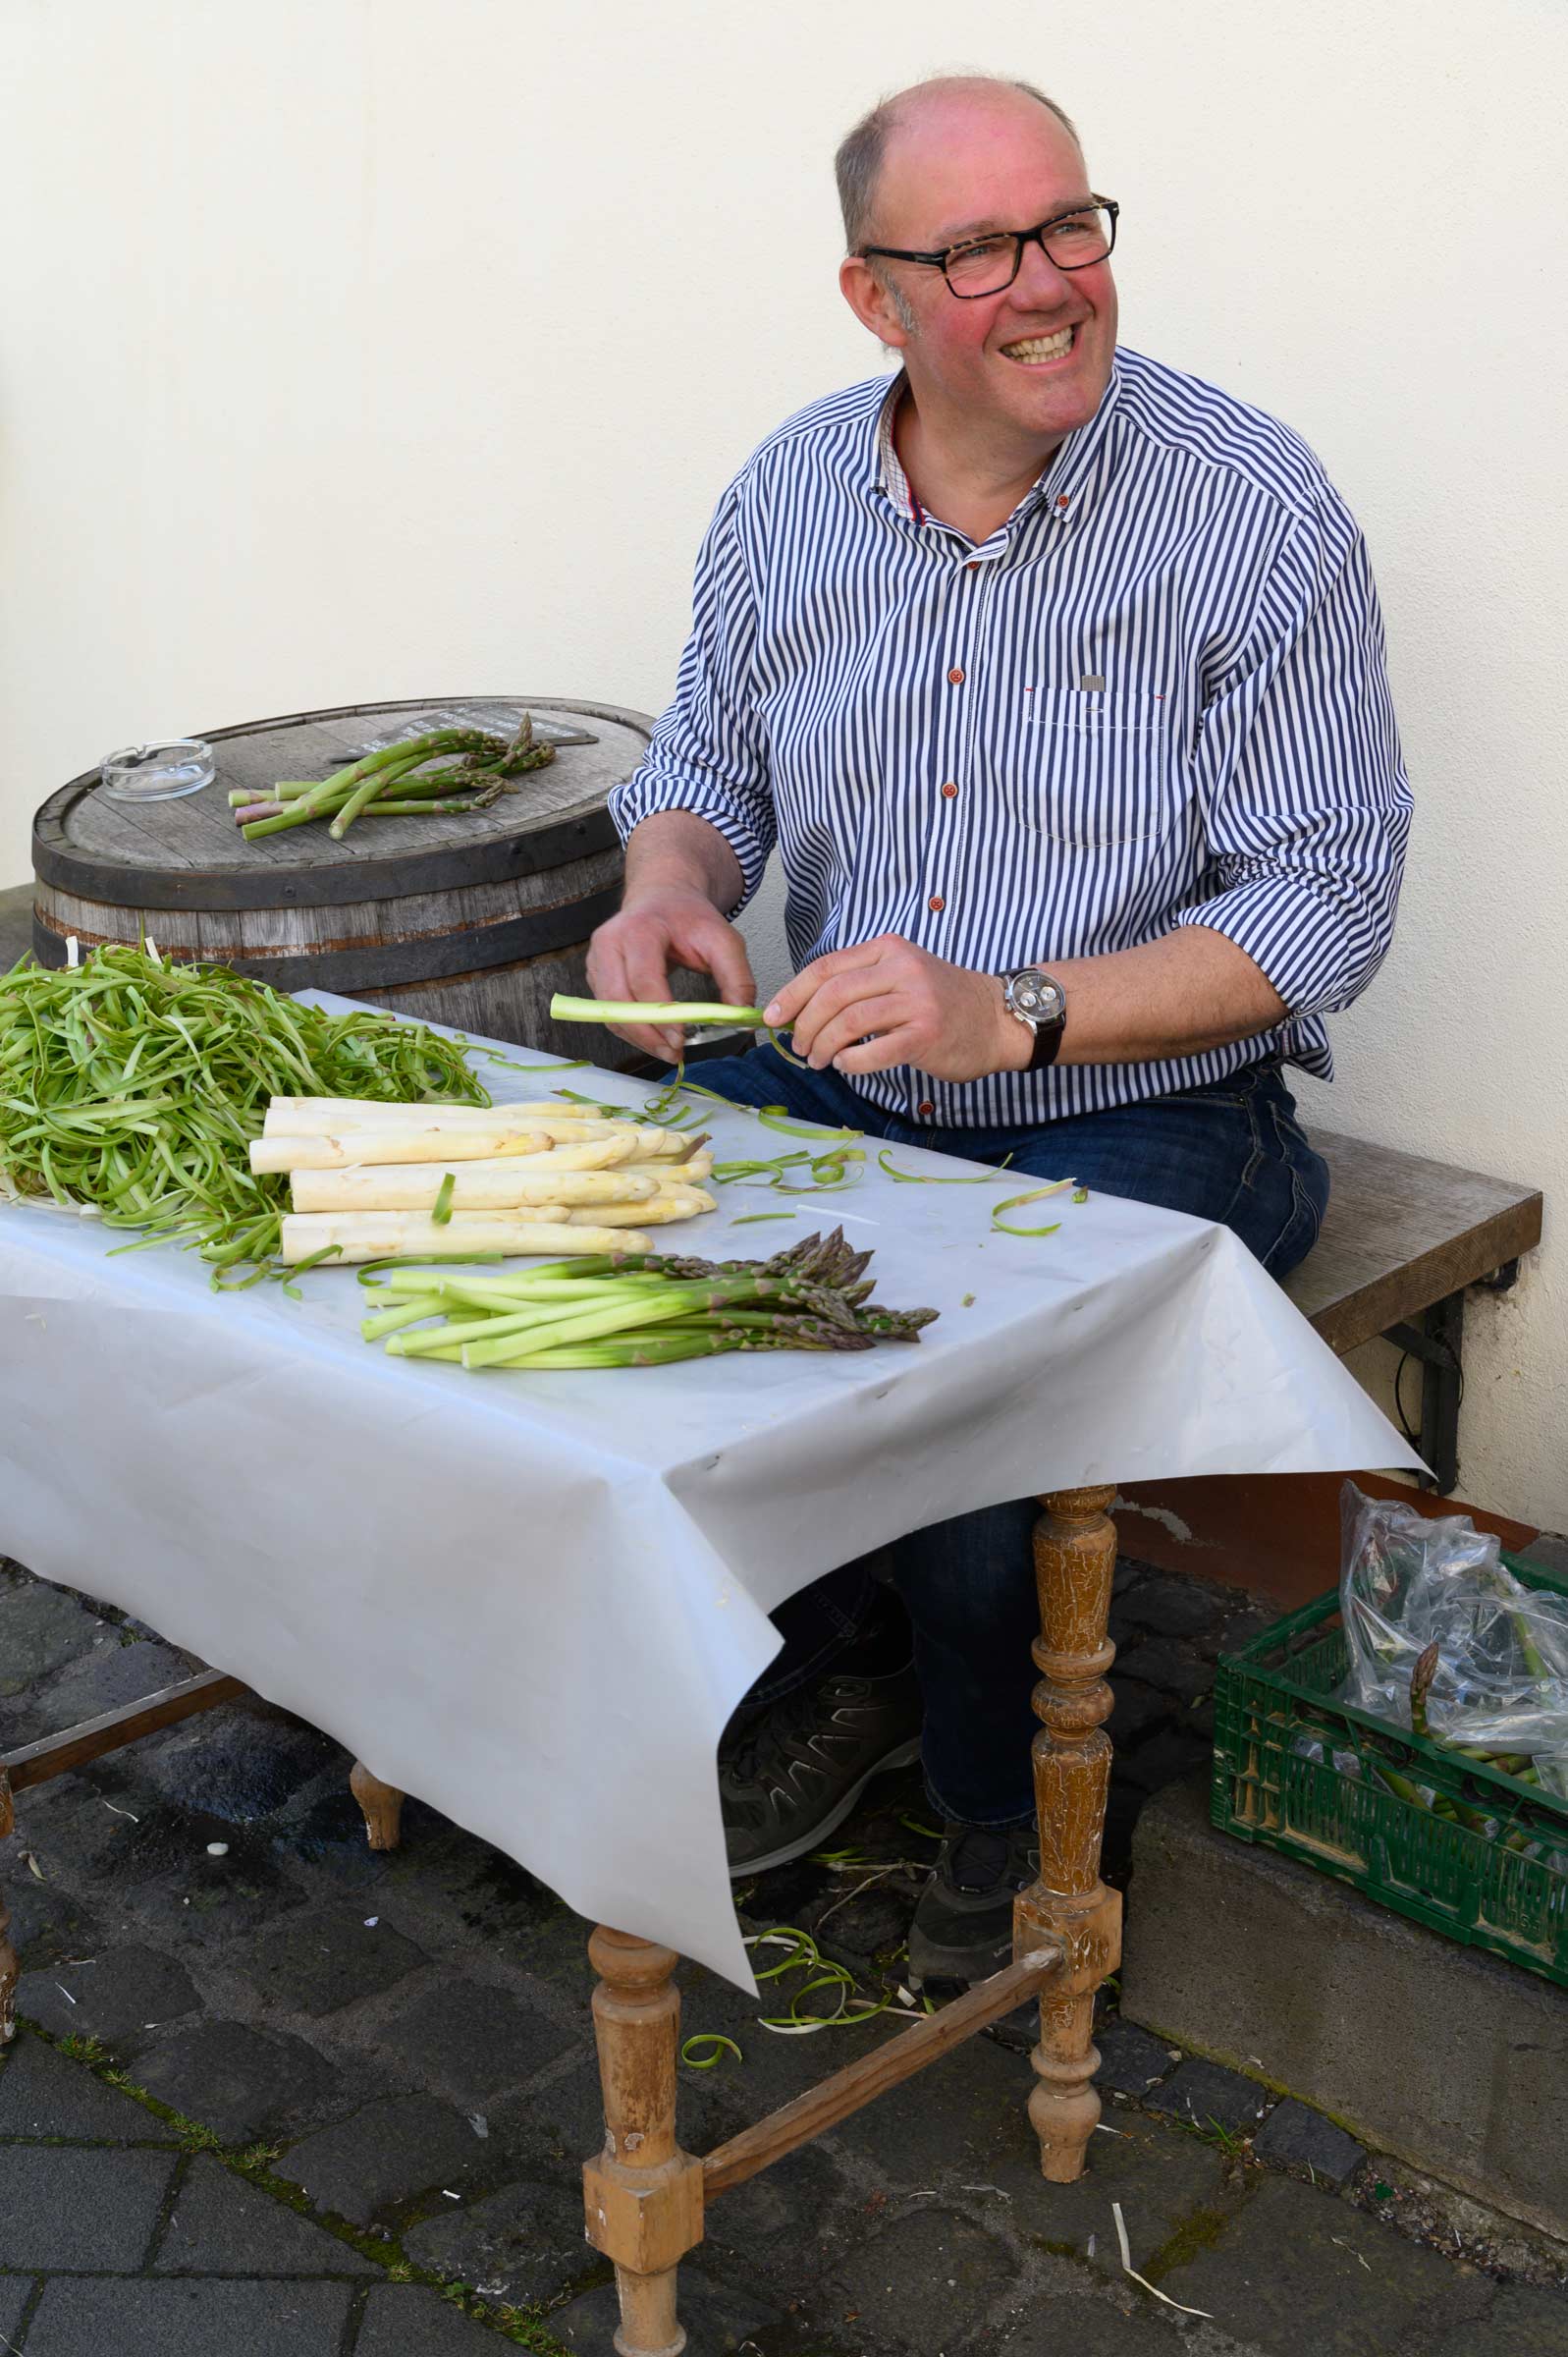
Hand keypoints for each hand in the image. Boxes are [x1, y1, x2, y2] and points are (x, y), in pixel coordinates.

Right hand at [586, 885, 756, 1060]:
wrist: (663, 897)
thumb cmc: (688, 918)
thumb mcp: (723, 940)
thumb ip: (737, 977)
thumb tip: (741, 1017)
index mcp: (639, 929)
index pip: (643, 980)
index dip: (661, 1014)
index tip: (681, 1037)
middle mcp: (609, 942)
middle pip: (618, 1001)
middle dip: (647, 1034)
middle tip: (675, 1052)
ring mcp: (597, 959)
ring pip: (609, 1012)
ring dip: (637, 1037)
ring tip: (668, 1050)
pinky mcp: (595, 974)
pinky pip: (607, 1012)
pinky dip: (630, 1029)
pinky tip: (654, 1037)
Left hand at [765, 935, 1028, 1081]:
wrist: (999, 1019)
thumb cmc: (944, 1003)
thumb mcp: (901, 975)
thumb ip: (859, 985)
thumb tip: (802, 1011)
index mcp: (888, 949)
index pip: (826, 968)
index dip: (792, 994)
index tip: (772, 1017)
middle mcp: (902, 968)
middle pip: (832, 995)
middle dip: (805, 1025)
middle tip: (799, 1047)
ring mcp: (916, 1000)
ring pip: (849, 1022)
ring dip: (824, 1046)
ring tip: (819, 1060)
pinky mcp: (926, 1033)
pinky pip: (875, 1050)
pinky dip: (852, 1062)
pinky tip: (847, 1066)